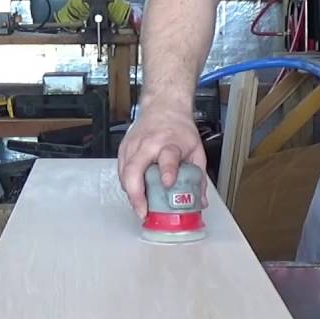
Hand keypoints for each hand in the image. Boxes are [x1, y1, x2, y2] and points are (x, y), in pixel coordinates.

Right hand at [117, 103, 205, 217]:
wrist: (163, 107)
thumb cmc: (179, 128)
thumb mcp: (196, 150)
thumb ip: (198, 177)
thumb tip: (199, 202)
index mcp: (169, 142)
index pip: (167, 157)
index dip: (167, 171)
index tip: (168, 183)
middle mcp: (148, 143)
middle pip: (134, 169)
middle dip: (136, 194)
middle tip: (143, 211)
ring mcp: (132, 146)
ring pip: (124, 174)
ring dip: (130, 194)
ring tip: (141, 207)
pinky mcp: (123, 149)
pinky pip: (121, 172)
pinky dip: (127, 185)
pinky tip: (135, 193)